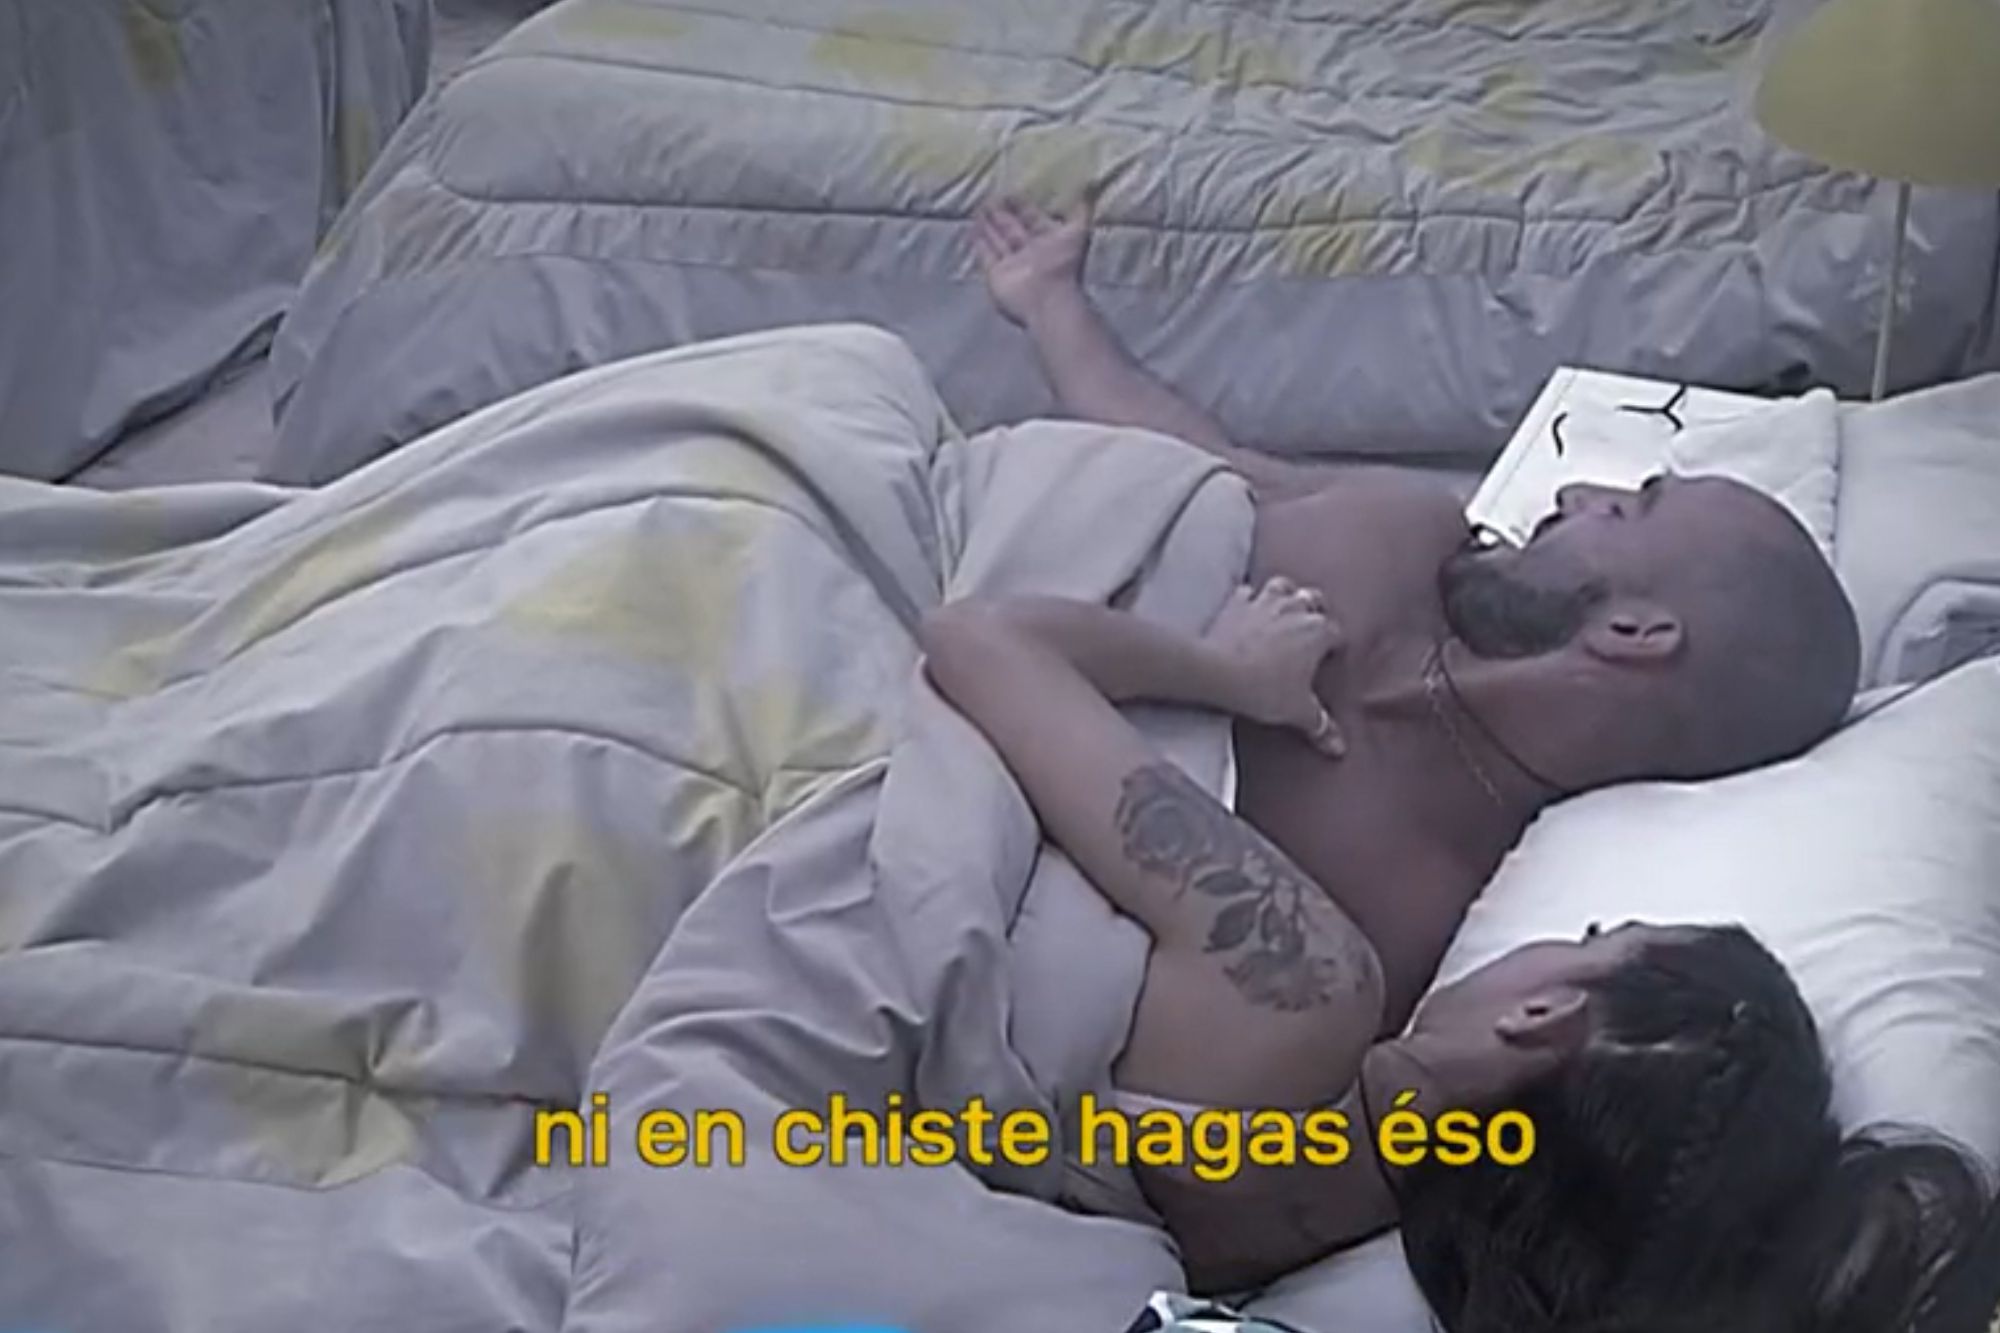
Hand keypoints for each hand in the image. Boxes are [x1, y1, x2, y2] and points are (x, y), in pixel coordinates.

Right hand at [973, 196, 1091, 326]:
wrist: (1048, 299)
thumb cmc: (1064, 264)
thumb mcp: (1079, 230)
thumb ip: (1083, 207)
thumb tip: (1093, 184)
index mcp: (1049, 239)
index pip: (1032, 218)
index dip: (1022, 206)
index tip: (1010, 193)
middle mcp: (1030, 251)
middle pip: (1012, 228)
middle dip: (1001, 214)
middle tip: (989, 198)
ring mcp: (1012, 264)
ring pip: (998, 240)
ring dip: (988, 226)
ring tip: (977, 209)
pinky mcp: (996, 275)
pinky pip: (986, 255)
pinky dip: (979, 243)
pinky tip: (971, 229)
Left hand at [1203, 577, 1346, 755]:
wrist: (1217, 671)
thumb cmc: (1264, 689)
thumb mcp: (1298, 712)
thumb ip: (1321, 726)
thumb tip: (1339, 748)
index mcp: (1318, 631)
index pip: (1336, 632)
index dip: (1334, 644)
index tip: (1330, 656)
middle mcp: (1295, 608)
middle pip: (1313, 599)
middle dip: (1315, 609)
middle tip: (1311, 626)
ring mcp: (1264, 601)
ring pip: (1282, 585)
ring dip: (1285, 594)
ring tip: (1284, 608)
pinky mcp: (1235, 603)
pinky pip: (1246, 592)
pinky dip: (1249, 599)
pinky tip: (1246, 610)